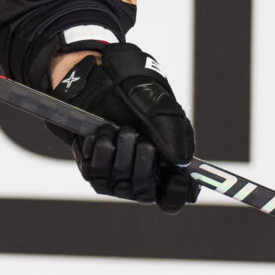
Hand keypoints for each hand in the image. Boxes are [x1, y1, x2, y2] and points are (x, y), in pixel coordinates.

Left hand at [51, 42, 196, 211]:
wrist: (101, 79)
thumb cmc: (136, 93)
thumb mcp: (161, 106)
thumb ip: (174, 133)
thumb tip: (180, 162)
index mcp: (168, 162)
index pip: (175, 195)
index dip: (177, 191)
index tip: (175, 176)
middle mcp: (143, 173)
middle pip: (145, 191)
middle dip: (141, 161)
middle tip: (136, 135)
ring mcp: (117, 174)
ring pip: (119, 183)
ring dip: (118, 152)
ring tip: (117, 129)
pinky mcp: (93, 168)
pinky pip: (94, 173)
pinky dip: (98, 149)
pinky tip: (101, 133)